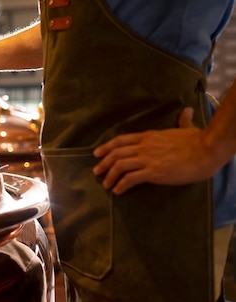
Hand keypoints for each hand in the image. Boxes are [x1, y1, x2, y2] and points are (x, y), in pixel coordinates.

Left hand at [92, 107, 214, 193]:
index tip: (97, 153)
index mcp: (148, 136)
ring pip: (120, 166)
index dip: (107, 147)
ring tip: (106, 185)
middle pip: (116, 153)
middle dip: (103, 163)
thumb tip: (186, 110)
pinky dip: (121, 185)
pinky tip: (118, 190)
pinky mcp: (153, 172)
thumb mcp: (186, 127)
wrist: (206, 151)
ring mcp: (147, 159)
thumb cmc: (198, 140)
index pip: (121, 140)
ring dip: (110, 176)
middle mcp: (143, 146)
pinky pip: (130, 178)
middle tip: (97, 172)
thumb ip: (182, 120)